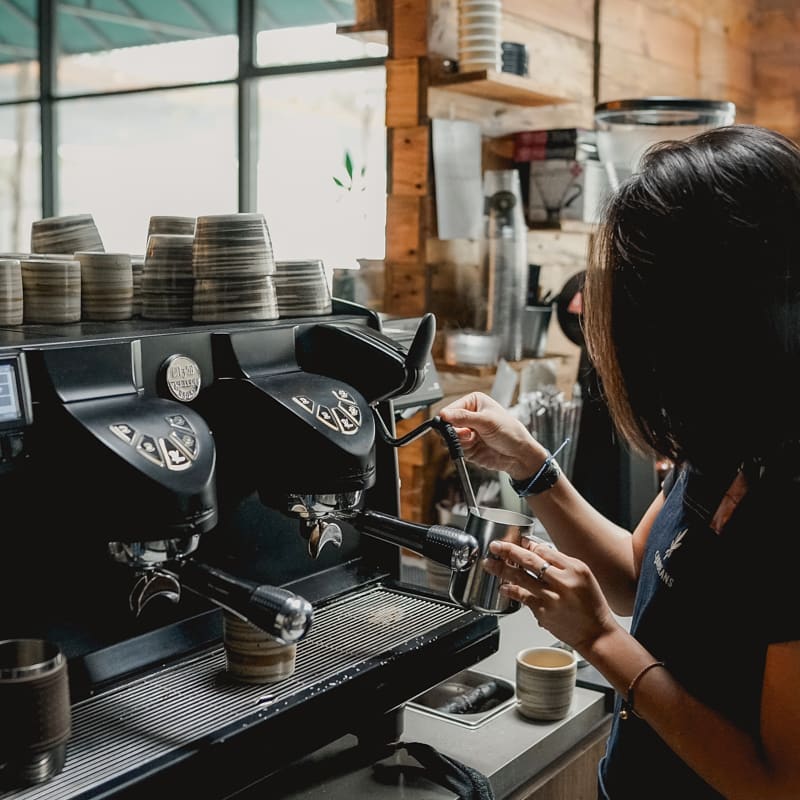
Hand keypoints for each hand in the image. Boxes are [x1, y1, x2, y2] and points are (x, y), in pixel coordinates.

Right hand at [438, 392, 545, 479]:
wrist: (519, 455)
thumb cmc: (510, 432)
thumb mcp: (487, 421)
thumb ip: (463, 417)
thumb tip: (444, 414)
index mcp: (473, 403)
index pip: (449, 409)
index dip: (448, 419)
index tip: (452, 426)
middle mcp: (468, 416)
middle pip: (446, 424)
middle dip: (454, 432)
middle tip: (467, 434)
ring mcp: (467, 432)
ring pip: (449, 438)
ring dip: (459, 441)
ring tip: (473, 440)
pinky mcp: (467, 446)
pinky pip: (455, 448)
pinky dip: (462, 449)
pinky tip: (475, 447)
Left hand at [483, 538, 620, 654]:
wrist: (596, 634)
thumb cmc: (591, 605)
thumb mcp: (583, 576)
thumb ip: (561, 563)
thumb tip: (537, 551)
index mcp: (575, 569)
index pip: (545, 550)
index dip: (527, 545)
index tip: (517, 541)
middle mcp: (563, 582)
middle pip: (530, 561)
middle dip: (509, 551)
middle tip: (495, 546)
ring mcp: (552, 598)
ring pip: (522, 579)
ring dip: (502, 570)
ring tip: (490, 564)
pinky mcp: (543, 613)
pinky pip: (523, 598)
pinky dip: (511, 591)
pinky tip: (503, 587)